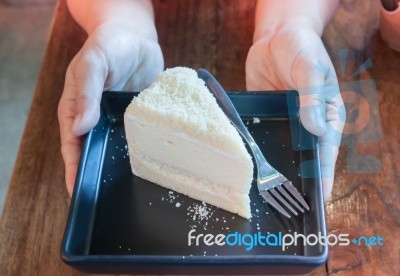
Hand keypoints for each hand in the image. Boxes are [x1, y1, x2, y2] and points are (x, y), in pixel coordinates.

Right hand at [58, 20, 163, 194]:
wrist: (136, 35)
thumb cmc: (109, 44)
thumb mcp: (93, 63)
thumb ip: (86, 92)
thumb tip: (79, 126)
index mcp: (78, 108)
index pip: (73, 144)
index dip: (74, 168)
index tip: (78, 191)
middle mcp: (99, 118)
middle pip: (96, 151)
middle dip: (100, 172)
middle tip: (109, 196)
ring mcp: (120, 119)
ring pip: (120, 147)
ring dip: (125, 164)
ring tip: (135, 184)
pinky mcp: (141, 116)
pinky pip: (142, 135)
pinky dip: (147, 148)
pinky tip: (157, 160)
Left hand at [246, 25, 344, 200]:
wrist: (275, 36)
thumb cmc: (301, 48)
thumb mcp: (310, 68)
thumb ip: (312, 97)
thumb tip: (316, 129)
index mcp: (326, 114)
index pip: (327, 150)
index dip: (324, 175)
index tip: (320, 198)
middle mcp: (305, 122)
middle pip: (304, 155)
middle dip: (298, 177)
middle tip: (288, 203)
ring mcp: (284, 121)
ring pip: (281, 149)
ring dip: (275, 167)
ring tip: (265, 191)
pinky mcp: (264, 116)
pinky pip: (260, 135)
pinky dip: (255, 149)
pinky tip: (247, 163)